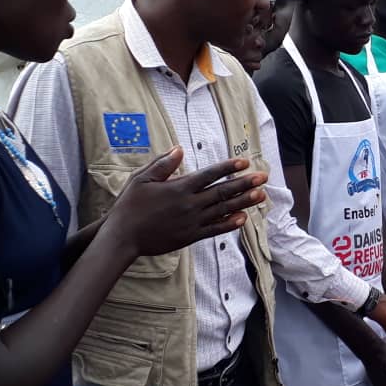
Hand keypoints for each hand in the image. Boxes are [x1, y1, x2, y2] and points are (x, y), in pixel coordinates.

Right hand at [105, 147, 268, 256]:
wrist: (123, 237)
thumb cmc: (129, 206)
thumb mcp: (141, 179)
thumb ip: (162, 164)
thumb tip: (179, 148)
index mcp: (179, 187)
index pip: (209, 174)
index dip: (228, 167)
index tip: (244, 162)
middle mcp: (189, 204)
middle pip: (222, 191)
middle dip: (244, 183)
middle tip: (263, 177)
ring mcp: (192, 221)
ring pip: (223, 209)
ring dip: (243, 202)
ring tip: (261, 195)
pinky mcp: (190, 236)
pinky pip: (215, 229)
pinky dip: (230, 223)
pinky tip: (243, 218)